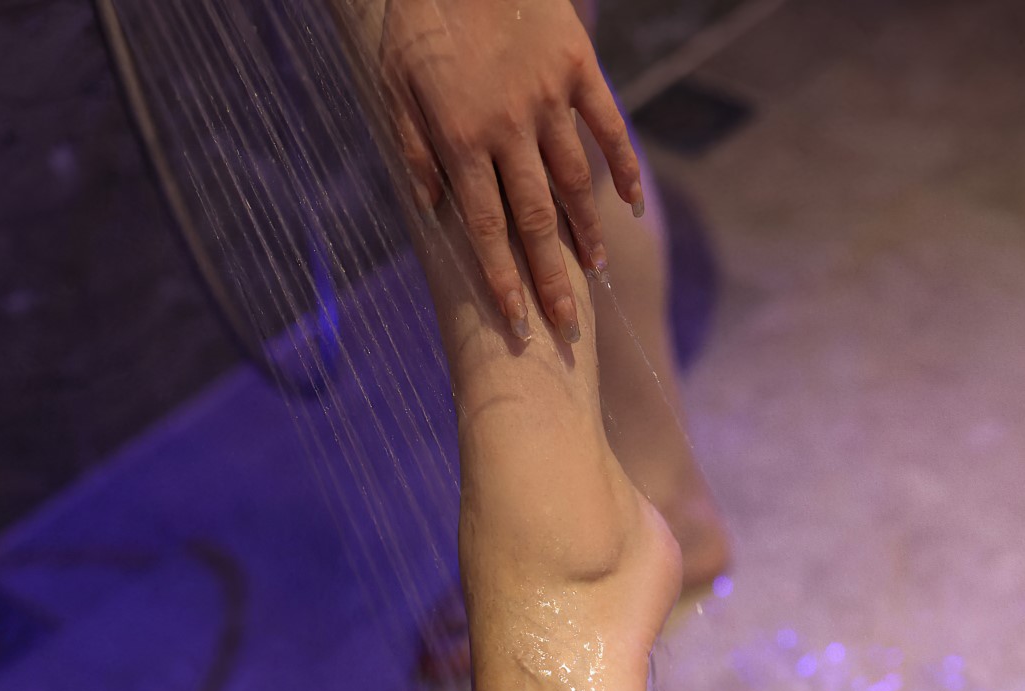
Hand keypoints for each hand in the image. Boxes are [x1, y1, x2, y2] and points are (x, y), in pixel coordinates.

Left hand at [378, 0, 643, 340]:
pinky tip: (628, 205)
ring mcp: (547, 98)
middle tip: (567, 325)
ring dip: (586, 232)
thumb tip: (434, 211)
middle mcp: (508, 127)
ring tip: (593, 271)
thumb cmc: (420, 17)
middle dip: (551, 278)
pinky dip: (621, 167)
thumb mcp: (396, 83)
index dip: (503, 281)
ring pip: (573, 181)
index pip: (485, 228)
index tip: (518, 325)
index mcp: (460, 139)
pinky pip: (605, 127)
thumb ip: (413, 150)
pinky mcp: (576, 67)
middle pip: (535, 220)